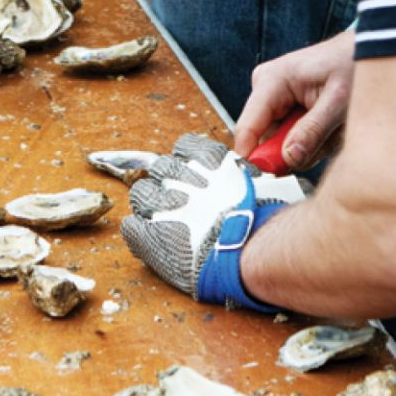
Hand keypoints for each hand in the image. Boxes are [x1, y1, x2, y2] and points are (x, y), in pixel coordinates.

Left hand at [120, 133, 305, 309]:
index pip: (183, 148)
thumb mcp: (261, 183)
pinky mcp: (148, 235)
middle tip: (181, 203)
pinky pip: (132, 227)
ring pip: (141, 194)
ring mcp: (161, 204)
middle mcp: (180, 174)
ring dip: (151, 205)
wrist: (250, 247)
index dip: (189, 164)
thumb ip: (246, 174)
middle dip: (168, 182)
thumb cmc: (263, 216)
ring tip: (167, 221)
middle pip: (160, 168)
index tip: (196, 179)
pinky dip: (139, 231)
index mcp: (205, 158)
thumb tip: (251, 174)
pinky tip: (151, 238)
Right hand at [234, 29, 355, 171]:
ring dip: (308, 146)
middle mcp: (265, 88)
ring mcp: (273, 98)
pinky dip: (311, 140)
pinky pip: (290, 137)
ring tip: (332, 127)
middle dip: (296, 151)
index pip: (247, 129)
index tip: (273, 180)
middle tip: (326, 140)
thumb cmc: (351, 66)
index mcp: (271, 80)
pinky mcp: (284, 107)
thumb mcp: (338, 101)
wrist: (362, 51)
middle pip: (265, 142)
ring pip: (280, 143)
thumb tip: (288, 158)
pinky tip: (328, 126)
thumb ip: (313, 131)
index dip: (255, 159)